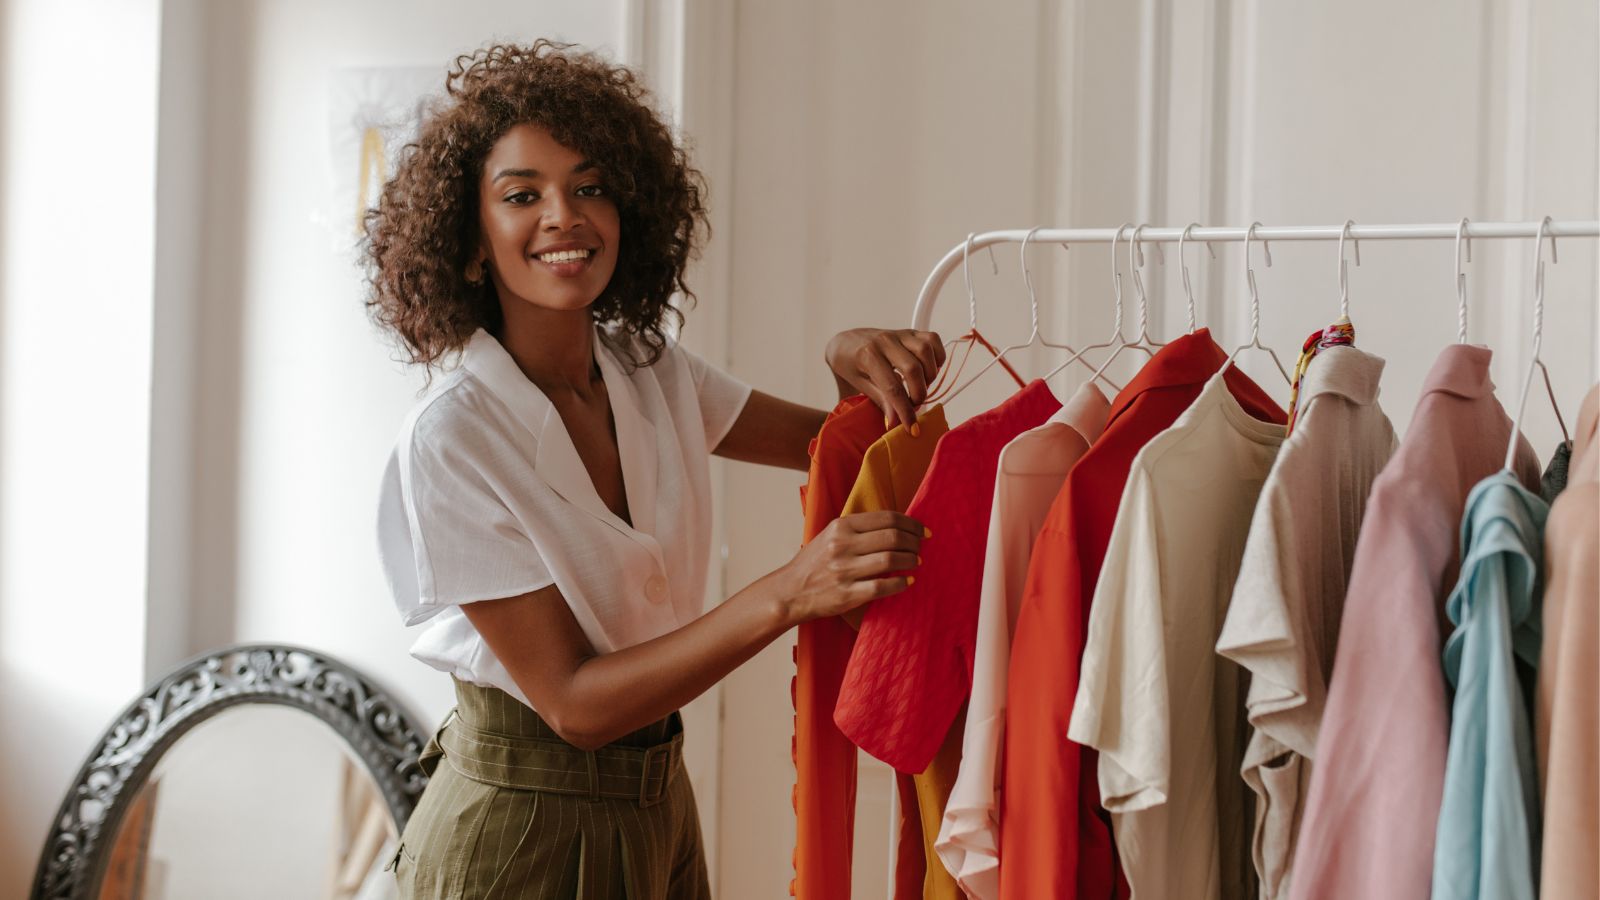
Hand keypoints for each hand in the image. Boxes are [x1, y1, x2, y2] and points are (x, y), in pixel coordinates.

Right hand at [778, 511, 924, 623]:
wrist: (790, 592)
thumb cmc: (814, 562)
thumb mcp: (830, 534)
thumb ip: (858, 528)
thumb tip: (897, 526)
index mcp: (841, 526)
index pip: (887, 518)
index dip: (911, 523)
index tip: (923, 530)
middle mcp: (842, 545)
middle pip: (893, 538)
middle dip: (914, 542)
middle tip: (921, 547)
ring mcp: (844, 570)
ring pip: (890, 560)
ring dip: (910, 560)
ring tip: (916, 562)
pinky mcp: (847, 594)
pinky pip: (882, 586)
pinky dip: (900, 583)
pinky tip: (907, 581)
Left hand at [825, 328, 945, 431]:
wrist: (846, 342)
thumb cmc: (850, 365)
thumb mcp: (859, 385)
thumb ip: (880, 400)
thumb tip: (896, 422)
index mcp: (868, 356)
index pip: (892, 387)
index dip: (904, 410)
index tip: (911, 427)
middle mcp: (885, 341)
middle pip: (913, 369)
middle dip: (918, 393)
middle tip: (914, 405)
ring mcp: (899, 334)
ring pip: (925, 351)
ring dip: (929, 375)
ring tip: (920, 386)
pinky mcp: (911, 331)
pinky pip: (932, 339)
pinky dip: (936, 357)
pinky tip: (928, 370)